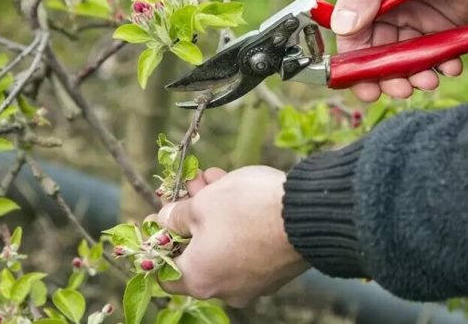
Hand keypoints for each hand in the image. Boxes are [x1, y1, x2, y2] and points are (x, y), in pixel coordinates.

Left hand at [157, 166, 308, 306]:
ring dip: (215, 212)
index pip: (166, 272)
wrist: (307, 214)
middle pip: (197, 251)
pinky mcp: (276, 269)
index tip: (163, 216)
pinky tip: (239, 191)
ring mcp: (254, 282)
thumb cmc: (245, 210)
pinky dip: (239, 223)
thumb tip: (166, 220)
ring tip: (214, 178)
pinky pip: (247, 247)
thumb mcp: (202, 204)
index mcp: (199, 279)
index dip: (160, 241)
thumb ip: (176, 215)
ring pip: (223, 244)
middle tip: (193, 185)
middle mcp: (226, 288)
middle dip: (192, 214)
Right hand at [332, 0, 467, 101]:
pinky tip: (451, 65)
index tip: (367, 88)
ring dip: (415, 77)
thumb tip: (341, 27)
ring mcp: (412, 24)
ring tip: (429, 80)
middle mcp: (385, 15)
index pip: (352, 41)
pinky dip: (442, 66)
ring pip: (405, 63)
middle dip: (388, 79)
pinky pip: (434, 57)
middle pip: (377, 59)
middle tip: (402, 89)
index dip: (356, 68)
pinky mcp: (439, 30)